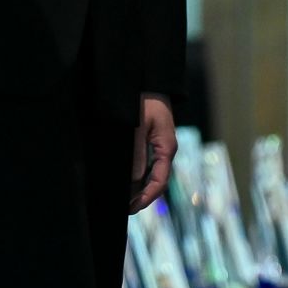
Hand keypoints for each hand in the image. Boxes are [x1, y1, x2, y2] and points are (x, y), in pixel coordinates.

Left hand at [129, 94, 176, 213]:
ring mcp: (159, 145)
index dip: (146, 198)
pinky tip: (123, 178)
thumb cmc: (142, 101)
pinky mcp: (151, 140)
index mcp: (166, 148)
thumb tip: (133, 182)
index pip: (160, 182)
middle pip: (156, 181)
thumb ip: (136, 155)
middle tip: (122, 208)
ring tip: (120, 197)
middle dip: (141, 196)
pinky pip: (145, 163)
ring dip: (137, 186)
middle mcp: (165, 150)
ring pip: (150, 173)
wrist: (146, 79)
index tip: (130, 209)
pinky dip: (135, 174)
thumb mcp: (137, 128)